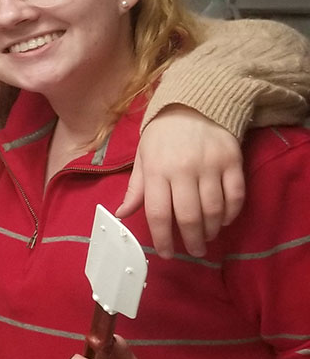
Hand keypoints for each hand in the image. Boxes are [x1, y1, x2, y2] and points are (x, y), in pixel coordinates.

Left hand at [118, 104, 244, 257]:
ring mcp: (210, 166)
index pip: (158, 213)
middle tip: (194, 252)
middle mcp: (183, 170)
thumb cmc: (162, 135)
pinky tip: (223, 220)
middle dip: (191, 240)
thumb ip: (135, 188)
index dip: (163, 238)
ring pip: (213, 209)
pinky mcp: (233, 161)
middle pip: (188, 216)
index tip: (167, 253)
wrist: (194, 105)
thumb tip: (121, 214)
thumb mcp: (143, 158)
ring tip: (207, 237)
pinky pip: (235, 196)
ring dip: (211, 230)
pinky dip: (230, 213)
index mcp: (156, 170)